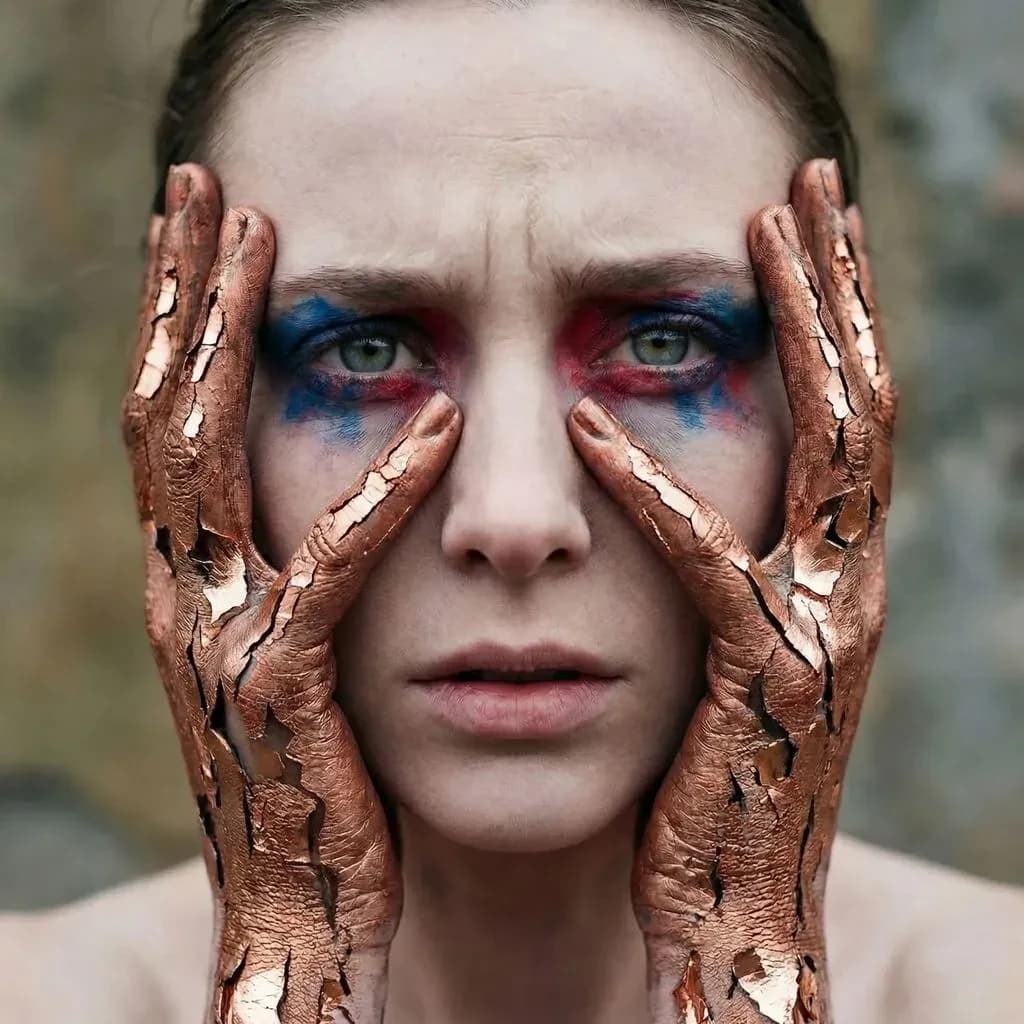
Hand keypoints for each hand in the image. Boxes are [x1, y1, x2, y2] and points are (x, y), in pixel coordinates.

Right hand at [121, 165, 461, 1022]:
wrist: (303, 916)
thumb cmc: (318, 780)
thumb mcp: (296, 658)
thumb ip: (301, 569)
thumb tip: (339, 483)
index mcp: (193, 585)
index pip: (175, 428)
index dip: (181, 326)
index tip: (207, 233)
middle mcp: (183, 596)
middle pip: (165, 412)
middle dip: (179, 294)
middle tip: (200, 186)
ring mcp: (219, 642)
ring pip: (200, 460)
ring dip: (224, 339)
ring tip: (252, 233)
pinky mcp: (281, 695)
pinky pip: (327, 572)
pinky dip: (377, 494)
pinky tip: (433, 419)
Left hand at [568, 159, 896, 1023]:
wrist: (736, 904)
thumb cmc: (717, 773)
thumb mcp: (731, 646)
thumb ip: (723, 559)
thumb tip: (678, 473)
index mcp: (834, 571)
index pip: (847, 416)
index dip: (837, 317)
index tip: (805, 229)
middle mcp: (848, 582)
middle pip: (859, 401)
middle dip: (840, 285)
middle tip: (810, 181)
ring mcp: (819, 627)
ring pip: (831, 447)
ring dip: (804, 328)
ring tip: (771, 227)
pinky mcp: (758, 680)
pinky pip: (704, 564)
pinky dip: (648, 490)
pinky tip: (587, 420)